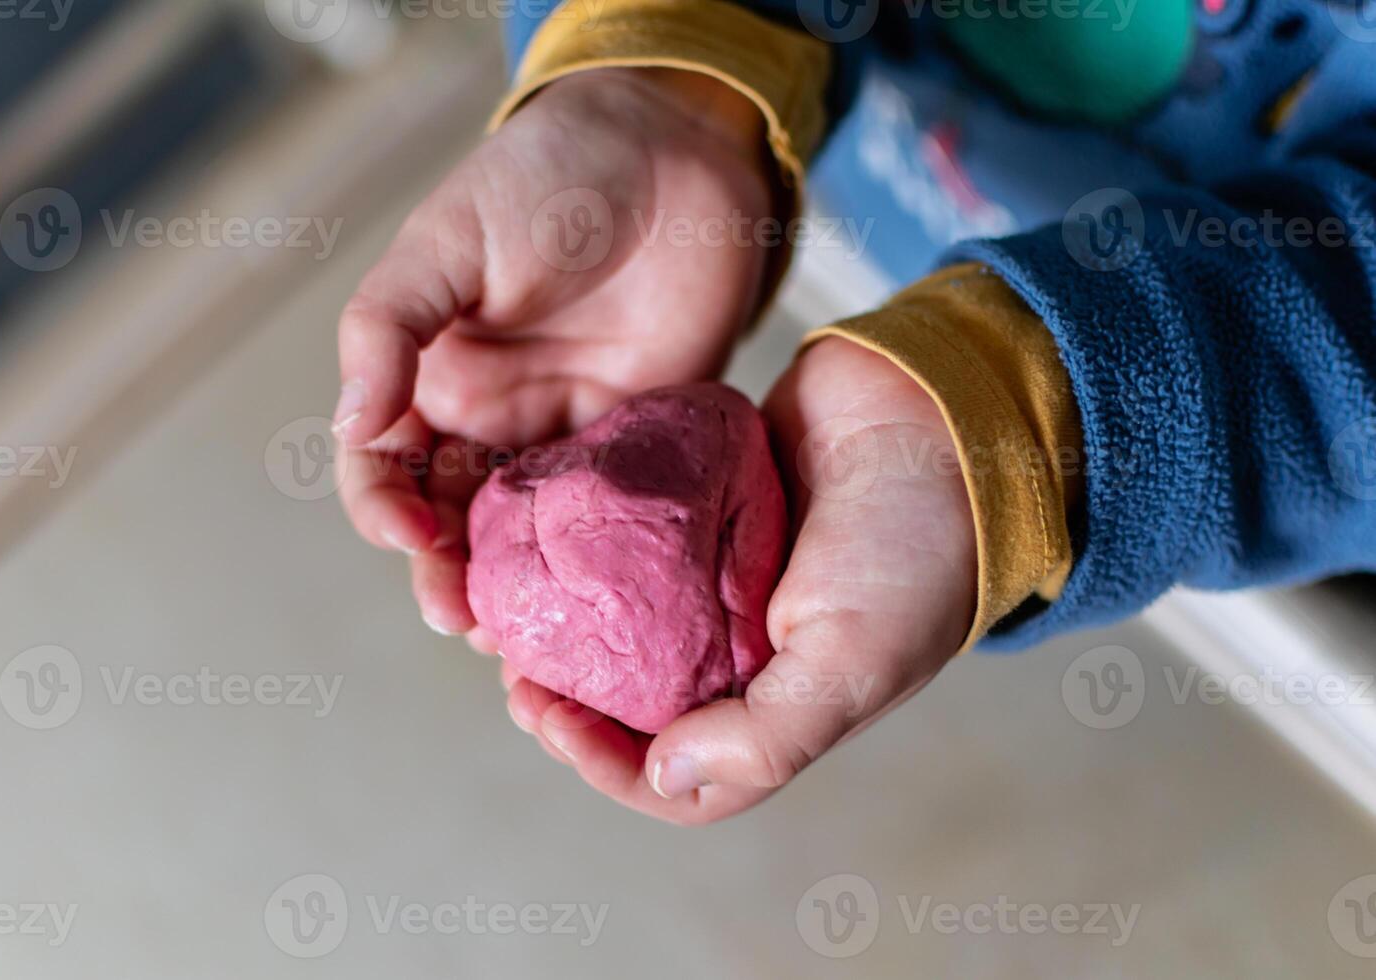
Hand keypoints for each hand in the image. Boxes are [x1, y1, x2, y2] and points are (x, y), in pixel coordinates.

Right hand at [334, 68, 777, 635]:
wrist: (675, 150)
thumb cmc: (550, 177)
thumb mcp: (448, 241)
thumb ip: (388, 329)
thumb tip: (349, 426)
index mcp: (431, 377)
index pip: (385, 467)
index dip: (386, 511)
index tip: (408, 540)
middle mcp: (494, 419)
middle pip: (453, 521)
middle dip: (449, 575)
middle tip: (466, 620)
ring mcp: (569, 435)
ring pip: (529, 537)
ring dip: (521, 588)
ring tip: (525, 635)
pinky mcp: (645, 439)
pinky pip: (614, 514)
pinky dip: (602, 561)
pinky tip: (606, 598)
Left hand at [504, 337, 977, 823]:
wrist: (941, 410)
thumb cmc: (915, 544)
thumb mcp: (858, 660)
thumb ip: (767, 735)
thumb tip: (665, 776)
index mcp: (779, 703)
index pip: (678, 771)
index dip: (604, 762)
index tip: (547, 719)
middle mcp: (741, 650)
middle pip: (633, 704)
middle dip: (568, 701)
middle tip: (513, 669)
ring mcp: (717, 577)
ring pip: (621, 625)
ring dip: (566, 629)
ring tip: (511, 610)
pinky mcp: (701, 506)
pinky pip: (629, 542)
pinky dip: (585, 549)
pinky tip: (542, 538)